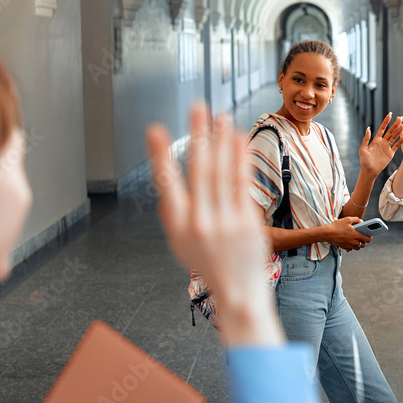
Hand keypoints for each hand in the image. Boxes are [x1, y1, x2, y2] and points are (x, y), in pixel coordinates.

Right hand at [146, 105, 282, 346]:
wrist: (237, 292)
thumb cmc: (209, 264)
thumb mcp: (179, 241)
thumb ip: (174, 210)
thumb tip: (169, 177)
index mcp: (177, 226)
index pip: (166, 184)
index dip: (160, 156)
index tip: (156, 130)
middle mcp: (200, 222)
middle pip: (198, 170)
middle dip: (197, 135)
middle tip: (198, 109)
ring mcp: (225, 222)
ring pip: (222, 172)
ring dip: (222, 141)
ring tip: (221, 118)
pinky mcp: (247, 221)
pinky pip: (242, 183)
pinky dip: (240, 158)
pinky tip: (239, 140)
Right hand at [327, 216, 372, 250]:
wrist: (327, 233)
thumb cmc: (337, 226)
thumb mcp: (347, 219)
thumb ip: (356, 220)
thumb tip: (361, 222)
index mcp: (356, 235)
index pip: (367, 239)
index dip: (370, 238)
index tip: (370, 236)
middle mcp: (353, 242)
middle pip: (363, 245)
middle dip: (364, 242)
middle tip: (362, 237)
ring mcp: (348, 245)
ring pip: (357, 248)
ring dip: (358, 244)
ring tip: (356, 239)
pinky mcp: (344, 247)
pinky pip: (351, 248)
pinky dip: (352, 246)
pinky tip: (350, 241)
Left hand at [358, 112, 402, 177]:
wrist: (370, 170)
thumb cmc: (364, 160)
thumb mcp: (363, 149)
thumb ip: (366, 139)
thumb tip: (368, 128)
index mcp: (376, 139)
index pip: (382, 128)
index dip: (386, 121)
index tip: (390, 114)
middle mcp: (382, 142)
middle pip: (390, 131)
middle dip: (395, 125)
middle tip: (400, 118)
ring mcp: (387, 147)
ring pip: (394, 137)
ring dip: (399, 131)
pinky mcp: (391, 153)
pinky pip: (397, 146)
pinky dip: (401, 141)